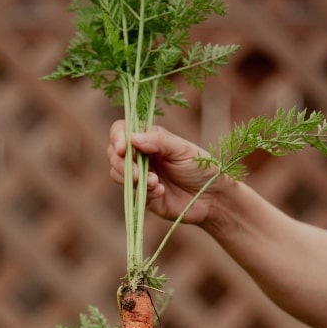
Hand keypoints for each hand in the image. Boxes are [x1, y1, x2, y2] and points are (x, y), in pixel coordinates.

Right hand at [107, 121, 229, 224]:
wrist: (212, 197)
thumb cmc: (201, 168)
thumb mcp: (182, 150)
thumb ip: (158, 142)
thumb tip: (132, 139)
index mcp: (150, 138)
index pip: (122, 130)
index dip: (117, 137)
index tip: (123, 148)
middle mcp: (141, 155)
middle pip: (114, 153)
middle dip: (122, 163)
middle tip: (138, 173)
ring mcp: (140, 175)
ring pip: (117, 173)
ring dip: (132, 178)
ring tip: (155, 182)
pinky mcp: (142, 195)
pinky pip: (130, 192)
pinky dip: (143, 191)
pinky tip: (160, 191)